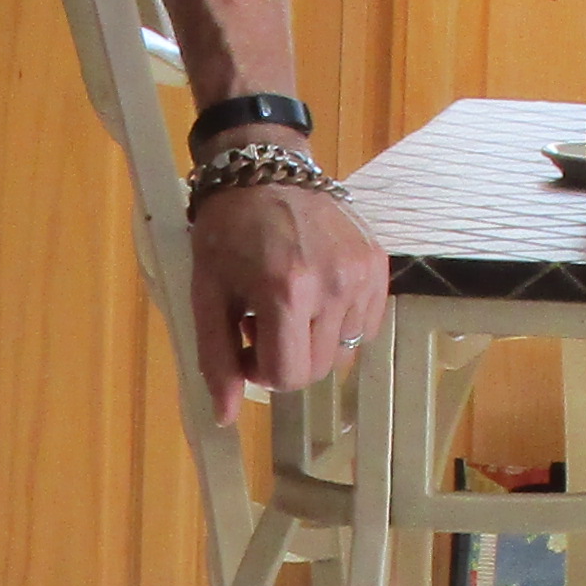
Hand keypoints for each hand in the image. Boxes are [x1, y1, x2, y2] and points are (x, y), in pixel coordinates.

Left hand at [185, 173, 389, 421]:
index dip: (261, 371)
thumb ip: (216, 358)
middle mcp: (332, 285)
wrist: (263, 169)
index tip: (245, 341)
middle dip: (286, 356)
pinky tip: (316, 290)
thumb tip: (225, 417)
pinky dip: (339, 320)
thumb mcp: (207, 294)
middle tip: (264, 319)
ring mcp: (361, 274)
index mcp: (286, 292)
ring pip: (343, 350)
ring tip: (290, 300)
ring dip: (313, 338)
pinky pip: (366, 324)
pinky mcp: (378, 263)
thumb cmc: (226, 231)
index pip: (288, 376)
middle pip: (318, 368)